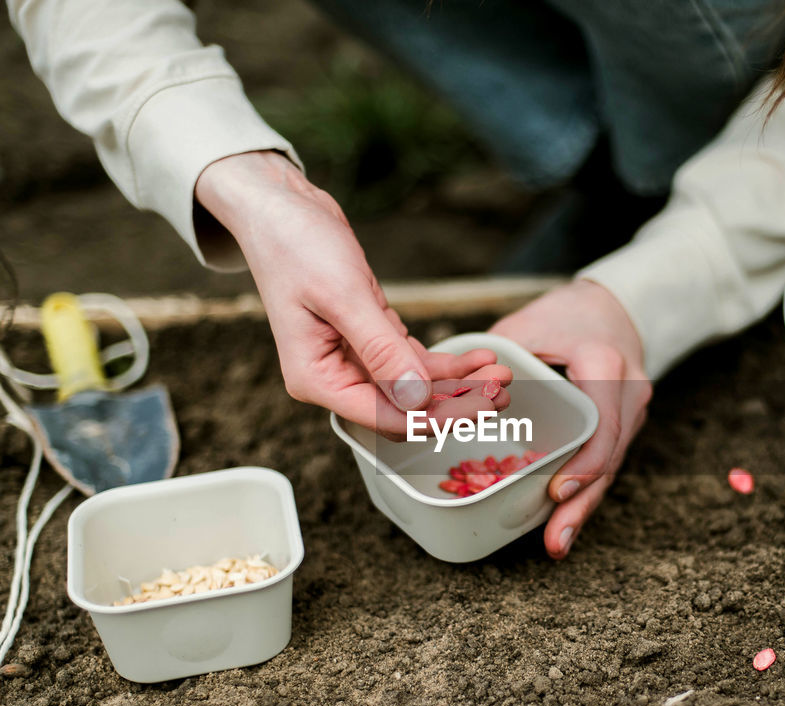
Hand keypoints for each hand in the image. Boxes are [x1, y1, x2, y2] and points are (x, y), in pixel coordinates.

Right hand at [195, 151, 504, 435]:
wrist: (282, 209)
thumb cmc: (297, 245)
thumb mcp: (343, 296)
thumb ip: (380, 351)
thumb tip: (416, 400)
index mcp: (318, 380)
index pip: (387, 419)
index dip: (438, 418)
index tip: (483, 405)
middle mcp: (335, 379)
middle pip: (406, 410)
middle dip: (457, 404)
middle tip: (502, 389)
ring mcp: (354, 362)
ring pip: (416, 389)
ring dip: (459, 385)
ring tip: (500, 374)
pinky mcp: (371, 341)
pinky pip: (414, 363)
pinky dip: (447, 363)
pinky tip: (480, 357)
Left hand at [490, 279, 651, 558]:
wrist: (616, 307)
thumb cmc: (567, 314)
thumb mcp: (529, 324)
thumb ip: (495, 360)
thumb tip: (451, 393)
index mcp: (606, 364)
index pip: (601, 422)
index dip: (583, 462)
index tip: (558, 489)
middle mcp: (628, 394)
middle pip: (608, 459)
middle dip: (581, 504)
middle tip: (555, 541)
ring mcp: (629, 415)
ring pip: (609, 469)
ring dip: (582, 508)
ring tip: (556, 543)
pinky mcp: (621, 428)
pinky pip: (603, 464)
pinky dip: (583, 492)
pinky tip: (564, 522)